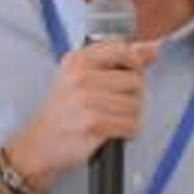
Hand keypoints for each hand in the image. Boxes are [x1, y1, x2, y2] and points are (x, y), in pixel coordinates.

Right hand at [7, 39, 158, 191]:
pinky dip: (127, 132)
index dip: (133, 64)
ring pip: (135, 105)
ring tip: (111, 118)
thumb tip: (152, 49)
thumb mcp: (83, 75)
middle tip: (113, 104)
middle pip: (134, 80)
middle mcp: (81, 77)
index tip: (127, 74)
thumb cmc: (65, 109)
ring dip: (129, 116)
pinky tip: (113, 131)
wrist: (40, 144)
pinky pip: (131, 125)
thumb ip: (120, 59)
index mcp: (78, 60)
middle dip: (131, 95)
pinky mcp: (93, 125)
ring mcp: (87, 101)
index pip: (122, 50)